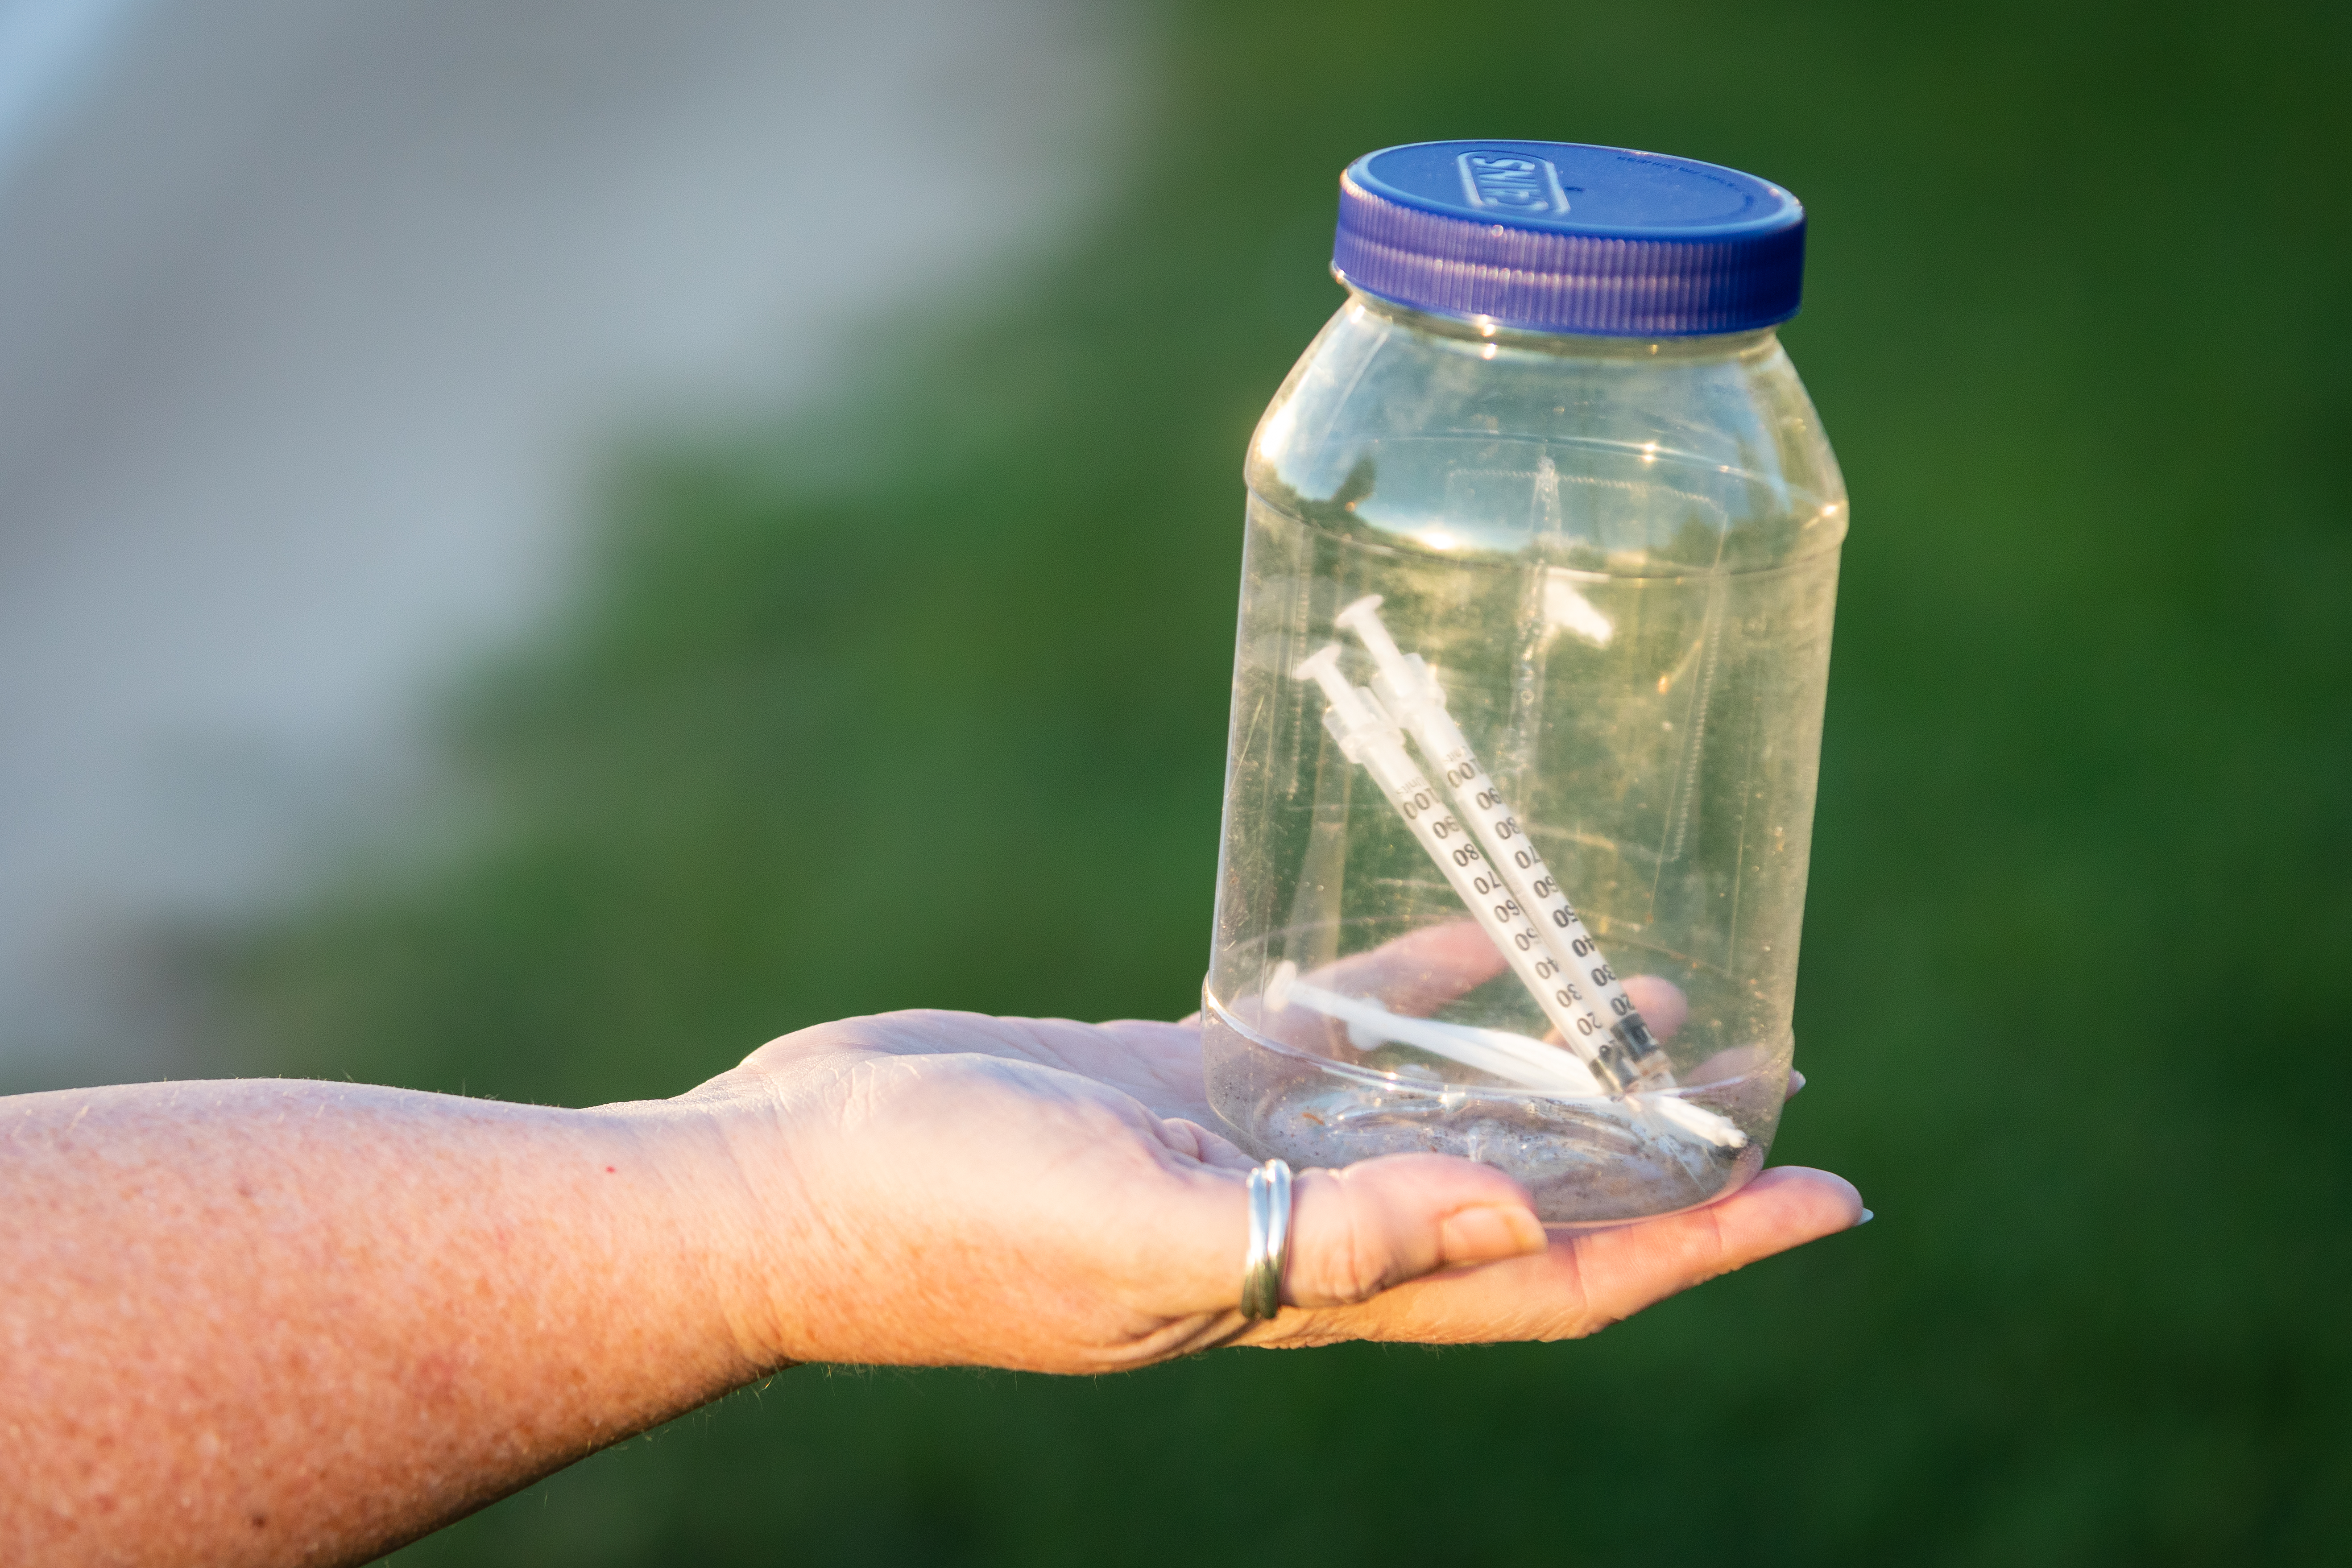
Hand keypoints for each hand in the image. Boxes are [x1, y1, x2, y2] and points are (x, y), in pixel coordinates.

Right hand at [681, 997, 1861, 1374]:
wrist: (788, 1180)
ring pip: (1439, 1109)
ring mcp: (1242, 1151)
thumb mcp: (1140, 1234)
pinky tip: (1479, 930)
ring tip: (1660, 992)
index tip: (1825, 1198)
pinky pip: (1332, 1028)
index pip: (1554, 1282)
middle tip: (1775, 1083)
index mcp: (1310, 1291)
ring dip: (1549, 1067)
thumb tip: (1509, 1224)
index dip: (1698, 1246)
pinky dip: (1412, 984)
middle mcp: (1300, 1227)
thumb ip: (1320, 1238)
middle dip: (1654, 1159)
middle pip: (1527, 1200)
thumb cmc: (942, 1220)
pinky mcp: (1179, 1079)